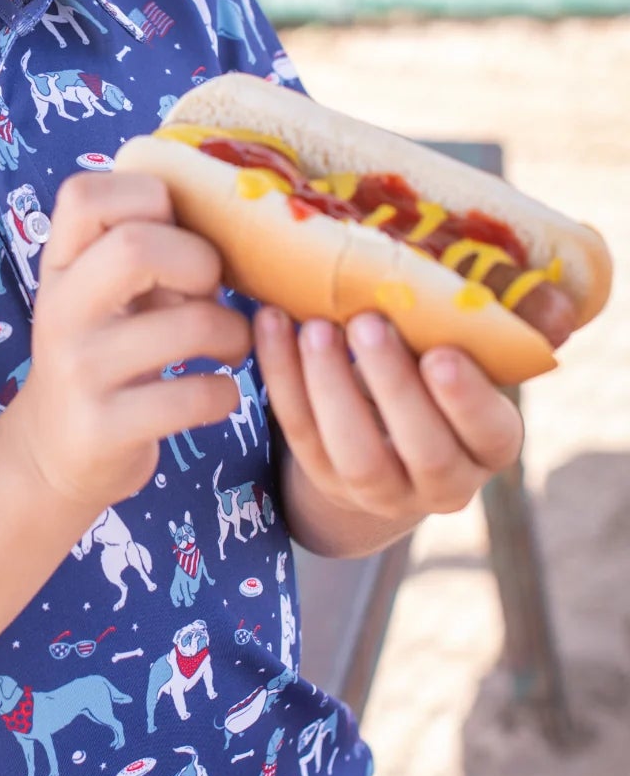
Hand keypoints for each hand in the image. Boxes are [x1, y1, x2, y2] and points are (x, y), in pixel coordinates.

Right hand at [8, 171, 251, 509]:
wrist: (52, 451)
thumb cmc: (100, 352)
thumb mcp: (100, 293)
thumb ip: (144, 250)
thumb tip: (229, 210)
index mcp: (60, 265)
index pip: (85, 195)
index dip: (147, 197)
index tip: (175, 231)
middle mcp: (61, 310)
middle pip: (137, 247)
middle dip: (200, 262)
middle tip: (211, 291)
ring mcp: (80, 370)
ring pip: (189, 325)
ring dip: (233, 333)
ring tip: (229, 345)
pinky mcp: (106, 428)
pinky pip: (197, 396)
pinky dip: (226, 393)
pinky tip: (215, 393)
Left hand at [255, 306, 524, 537]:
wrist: (387, 434)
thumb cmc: (434, 372)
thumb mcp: (463, 353)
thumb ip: (472, 326)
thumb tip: (502, 284)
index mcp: (489, 444)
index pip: (490, 432)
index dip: (467, 399)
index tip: (440, 352)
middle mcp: (443, 482)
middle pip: (425, 450)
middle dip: (393, 386)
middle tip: (368, 322)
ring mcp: (380, 491)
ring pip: (355, 454)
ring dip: (331, 385)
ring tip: (316, 326)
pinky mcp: (323, 476)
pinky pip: (299, 431)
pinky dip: (283, 377)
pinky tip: (273, 323)